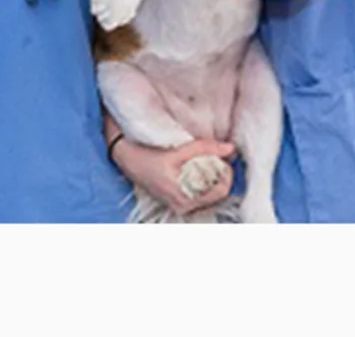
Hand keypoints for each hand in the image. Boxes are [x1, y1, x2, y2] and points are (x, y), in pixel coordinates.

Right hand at [113, 136, 237, 217]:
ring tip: (207, 162)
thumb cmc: (146, 155)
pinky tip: (197, 169)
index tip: (224, 157)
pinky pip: (201, 195)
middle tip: (216, 157)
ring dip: (213, 178)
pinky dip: (204, 182)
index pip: (221, 191)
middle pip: (218, 195)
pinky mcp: (178, 202)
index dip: (227, 173)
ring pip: (211, 195)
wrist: (124, 158)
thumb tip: (230, 148)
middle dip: (221, 175)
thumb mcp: (176, 150)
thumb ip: (204, 148)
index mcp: (184, 198)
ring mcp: (181, 206)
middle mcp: (183, 207)